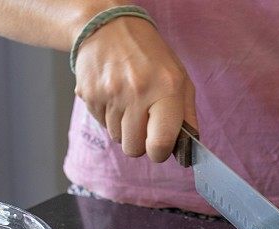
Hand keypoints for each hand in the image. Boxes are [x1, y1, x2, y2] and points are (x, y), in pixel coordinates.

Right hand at [73, 15, 196, 160]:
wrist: (109, 27)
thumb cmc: (150, 55)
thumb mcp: (180, 78)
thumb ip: (187, 115)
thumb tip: (189, 147)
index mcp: (166, 90)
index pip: (159, 144)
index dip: (159, 152)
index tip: (159, 146)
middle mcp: (137, 92)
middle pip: (133, 148)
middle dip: (139, 141)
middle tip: (143, 120)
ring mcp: (110, 94)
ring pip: (116, 138)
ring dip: (123, 127)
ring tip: (128, 102)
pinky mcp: (89, 95)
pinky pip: (101, 124)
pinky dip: (109, 116)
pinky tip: (114, 95)